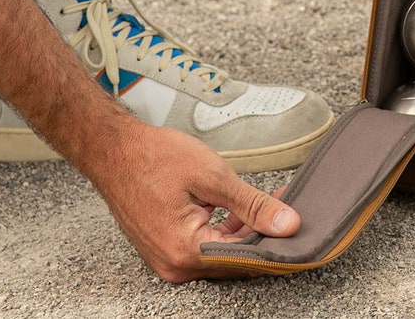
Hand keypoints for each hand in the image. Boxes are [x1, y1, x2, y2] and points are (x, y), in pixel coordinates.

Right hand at [87, 123, 299, 281]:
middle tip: (288, 206)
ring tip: (271, 202)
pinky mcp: (165, 246)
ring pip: (222, 253)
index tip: (299, 225)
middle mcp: (175, 265)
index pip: (247, 260)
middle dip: (265, 235)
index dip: (277, 242)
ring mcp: (168, 258)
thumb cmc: (156, 157)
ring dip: (247, 231)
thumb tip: (288, 225)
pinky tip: (242, 210)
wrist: (114, 149)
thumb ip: (253, 204)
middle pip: (235, 260)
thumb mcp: (213, 176)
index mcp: (187, 252)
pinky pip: (205, 246)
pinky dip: (227, 230)